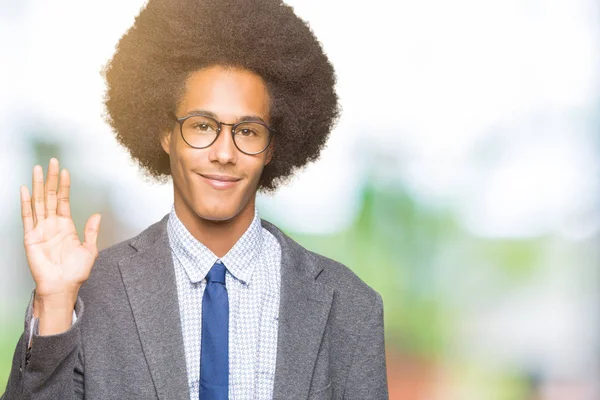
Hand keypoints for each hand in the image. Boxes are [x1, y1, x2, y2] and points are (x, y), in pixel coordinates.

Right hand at [20, 158, 100, 334]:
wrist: (62, 287)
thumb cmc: (75, 272)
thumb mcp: (90, 250)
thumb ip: (91, 231)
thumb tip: (96, 215)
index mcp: (66, 226)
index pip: (64, 200)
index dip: (64, 185)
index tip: (65, 170)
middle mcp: (52, 225)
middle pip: (51, 196)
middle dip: (51, 179)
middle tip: (51, 161)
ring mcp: (40, 229)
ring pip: (38, 202)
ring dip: (38, 186)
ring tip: (38, 169)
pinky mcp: (31, 237)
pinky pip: (27, 217)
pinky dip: (26, 203)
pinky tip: (26, 190)